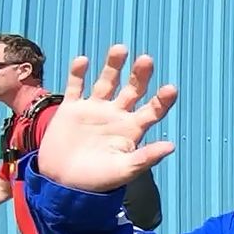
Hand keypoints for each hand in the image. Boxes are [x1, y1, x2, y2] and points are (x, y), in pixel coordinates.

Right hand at [37, 44, 176, 191]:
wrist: (62, 185)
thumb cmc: (96, 182)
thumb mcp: (123, 171)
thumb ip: (145, 157)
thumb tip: (171, 145)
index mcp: (131, 130)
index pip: (152, 110)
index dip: (162, 99)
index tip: (171, 89)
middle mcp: (115, 116)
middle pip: (132, 89)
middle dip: (140, 75)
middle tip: (146, 60)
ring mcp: (93, 110)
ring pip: (106, 81)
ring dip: (113, 65)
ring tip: (121, 49)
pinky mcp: (71, 109)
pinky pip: (76, 86)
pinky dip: (78, 73)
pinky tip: (83, 61)